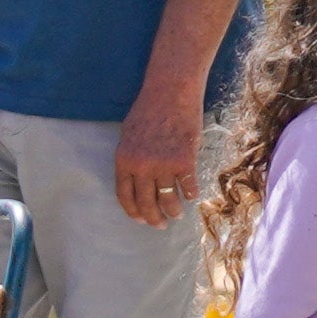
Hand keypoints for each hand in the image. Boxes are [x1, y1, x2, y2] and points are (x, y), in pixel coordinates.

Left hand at [112, 80, 202, 230]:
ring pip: (168, 200)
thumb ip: (130, 159)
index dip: (133, 212)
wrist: (171, 92)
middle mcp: (141, 167)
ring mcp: (163, 165)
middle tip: (160, 225)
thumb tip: (136, 181)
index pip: (125, 196)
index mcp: (124, 160)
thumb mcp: (129, 134)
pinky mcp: (184, 161)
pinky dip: (191, 194)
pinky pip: (188, 186)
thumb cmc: (149, 109)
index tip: (141, 220)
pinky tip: (192, 195)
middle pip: (146, 203)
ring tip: (177, 214)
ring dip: (173, 211)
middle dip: (154, 219)